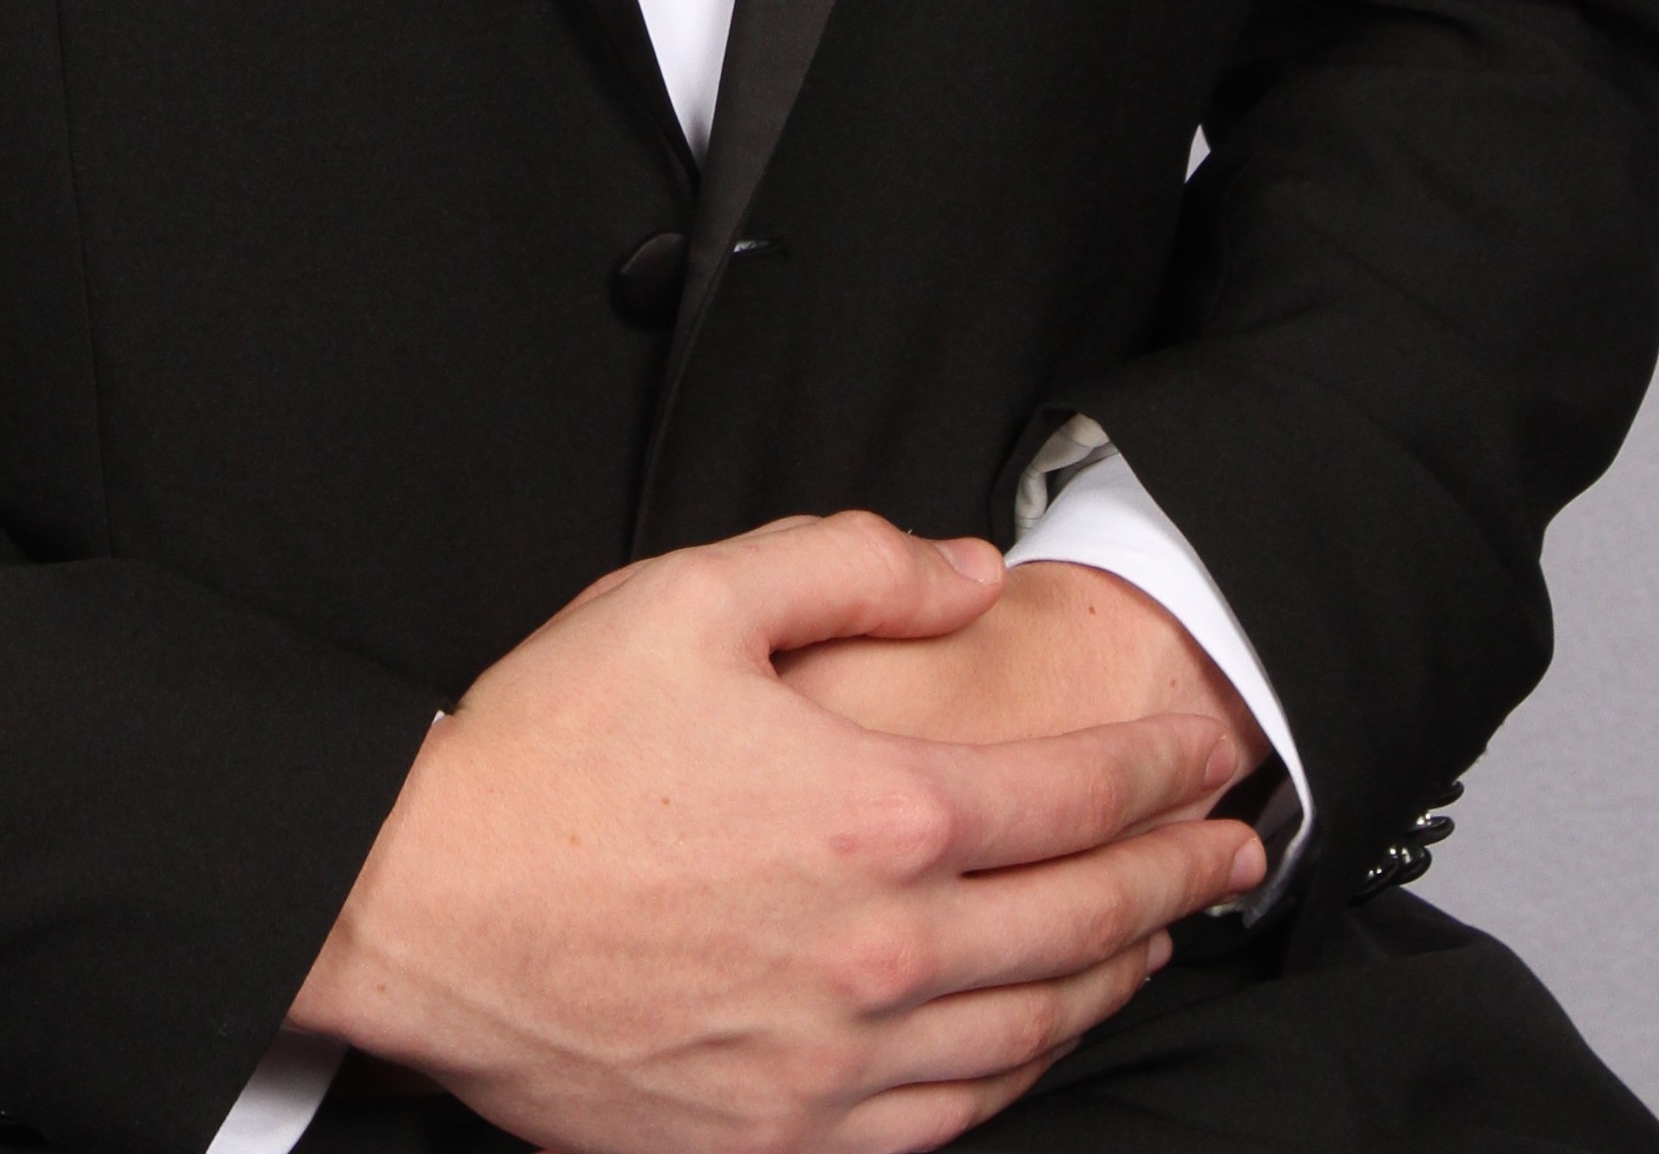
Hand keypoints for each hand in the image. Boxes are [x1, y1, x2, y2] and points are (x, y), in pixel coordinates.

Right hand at [288, 513, 1264, 1153]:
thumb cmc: (550, 750)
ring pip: (1030, 1034)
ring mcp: (836, 1065)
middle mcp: (881, 954)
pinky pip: (945, 1122)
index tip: (1208, 760)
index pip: (1073, 797)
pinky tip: (1032, 1041)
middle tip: (1234, 851)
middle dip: (1177, 879)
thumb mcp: (697, 595)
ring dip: (1113, 979)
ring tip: (1155, 937)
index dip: (1160, 774)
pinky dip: (1015, 1076)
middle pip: (1082, 922)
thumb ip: (854, 563)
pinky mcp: (782, 1139)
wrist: (424, 904)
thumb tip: (972, 571)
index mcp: (874, 814)